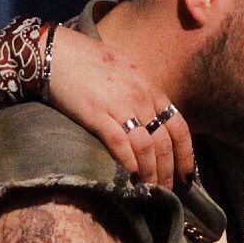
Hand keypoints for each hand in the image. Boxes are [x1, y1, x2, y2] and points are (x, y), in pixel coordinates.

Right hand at [47, 31, 193, 188]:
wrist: (56, 51)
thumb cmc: (90, 61)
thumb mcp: (128, 72)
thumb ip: (143, 94)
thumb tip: (152, 119)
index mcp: (151, 90)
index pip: (179, 128)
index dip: (186, 155)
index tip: (187, 176)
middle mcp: (141, 98)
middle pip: (164, 143)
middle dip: (168, 171)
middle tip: (167, 191)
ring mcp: (120, 106)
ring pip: (146, 147)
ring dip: (150, 173)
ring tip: (150, 190)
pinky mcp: (97, 113)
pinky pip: (119, 143)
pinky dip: (128, 162)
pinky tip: (130, 176)